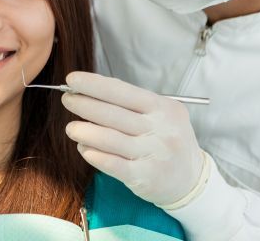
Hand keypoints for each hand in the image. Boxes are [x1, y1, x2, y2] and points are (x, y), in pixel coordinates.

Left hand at [62, 72, 203, 205]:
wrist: (192, 180)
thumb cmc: (166, 140)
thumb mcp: (160, 115)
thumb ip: (130, 105)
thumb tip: (89, 92)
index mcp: (162, 108)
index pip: (123, 91)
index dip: (94, 84)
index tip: (72, 80)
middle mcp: (160, 129)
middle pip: (113, 114)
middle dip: (84, 104)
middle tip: (67, 99)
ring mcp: (154, 154)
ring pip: (110, 139)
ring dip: (84, 131)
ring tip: (70, 128)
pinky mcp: (145, 177)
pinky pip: (113, 164)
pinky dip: (95, 155)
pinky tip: (84, 148)